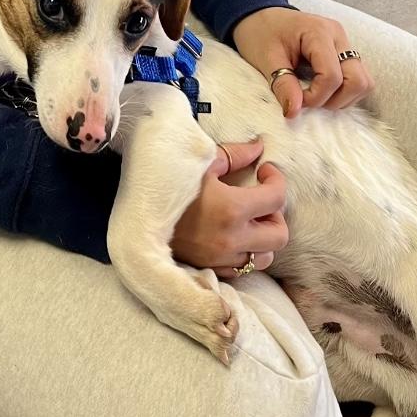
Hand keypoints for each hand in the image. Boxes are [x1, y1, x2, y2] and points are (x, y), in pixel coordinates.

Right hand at [170, 139, 288, 279]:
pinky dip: (245, 252)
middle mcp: (231, 239)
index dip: (276, 180)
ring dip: (262, 238)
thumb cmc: (167, 185)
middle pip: (279, 235)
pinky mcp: (211, 270)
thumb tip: (259, 147)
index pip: (277, 198)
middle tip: (259, 200)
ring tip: (247, 221)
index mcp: (231, 209)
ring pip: (265, 257)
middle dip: (275, 215)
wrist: (136, 218)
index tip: (265, 173)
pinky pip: (243, 268)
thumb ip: (235, 154)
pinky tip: (232, 236)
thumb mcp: (200, 163)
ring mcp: (221, 259)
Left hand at [233, 6, 373, 118]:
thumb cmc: (261, 33)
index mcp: (319, 33)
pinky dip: (343, 91)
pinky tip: (321, 89)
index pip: (332, 76)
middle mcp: (338, 36)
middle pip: (359, 81)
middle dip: (336, 100)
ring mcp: (344, 44)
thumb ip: (282, 85)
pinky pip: (358, 78)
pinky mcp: (344, 52)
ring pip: (364, 82)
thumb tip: (294, 112)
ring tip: (316, 95)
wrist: (261, 16)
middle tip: (310, 99)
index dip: (316, 97)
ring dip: (343, 97)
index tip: (295, 98)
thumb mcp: (266, 59)